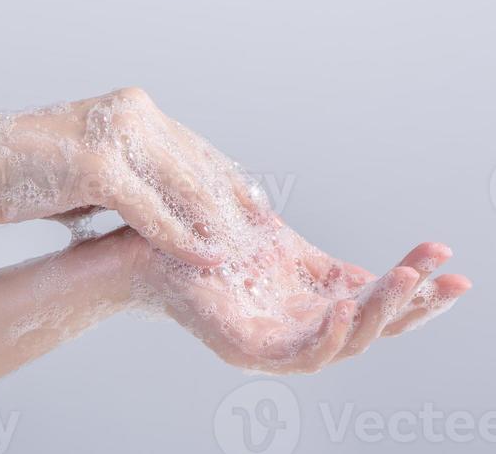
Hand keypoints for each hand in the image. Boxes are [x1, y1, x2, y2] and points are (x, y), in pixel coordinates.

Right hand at [0, 88, 256, 265]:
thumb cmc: (36, 169)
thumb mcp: (99, 166)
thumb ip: (139, 177)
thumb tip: (179, 209)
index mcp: (135, 107)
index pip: (198, 147)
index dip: (231, 181)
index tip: (260, 209)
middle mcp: (133, 111)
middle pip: (201, 164)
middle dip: (235, 204)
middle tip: (266, 236)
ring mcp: (116, 136)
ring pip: (184, 185)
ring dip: (216, 225)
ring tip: (243, 254)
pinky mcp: (98, 166)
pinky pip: (151, 209)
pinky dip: (180, 236)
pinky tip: (202, 257)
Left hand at [131, 217, 470, 373]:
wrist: (146, 242)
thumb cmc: (209, 242)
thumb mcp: (278, 245)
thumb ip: (319, 264)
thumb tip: (362, 271)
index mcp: (311, 302)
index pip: (375, 301)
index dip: (416, 286)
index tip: (448, 257)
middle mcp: (299, 328)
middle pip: (372, 329)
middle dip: (415, 306)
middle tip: (451, 279)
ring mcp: (274, 343)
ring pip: (344, 344)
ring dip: (377, 315)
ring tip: (404, 280)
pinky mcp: (245, 349)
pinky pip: (297, 356)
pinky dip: (326, 335)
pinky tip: (344, 305)